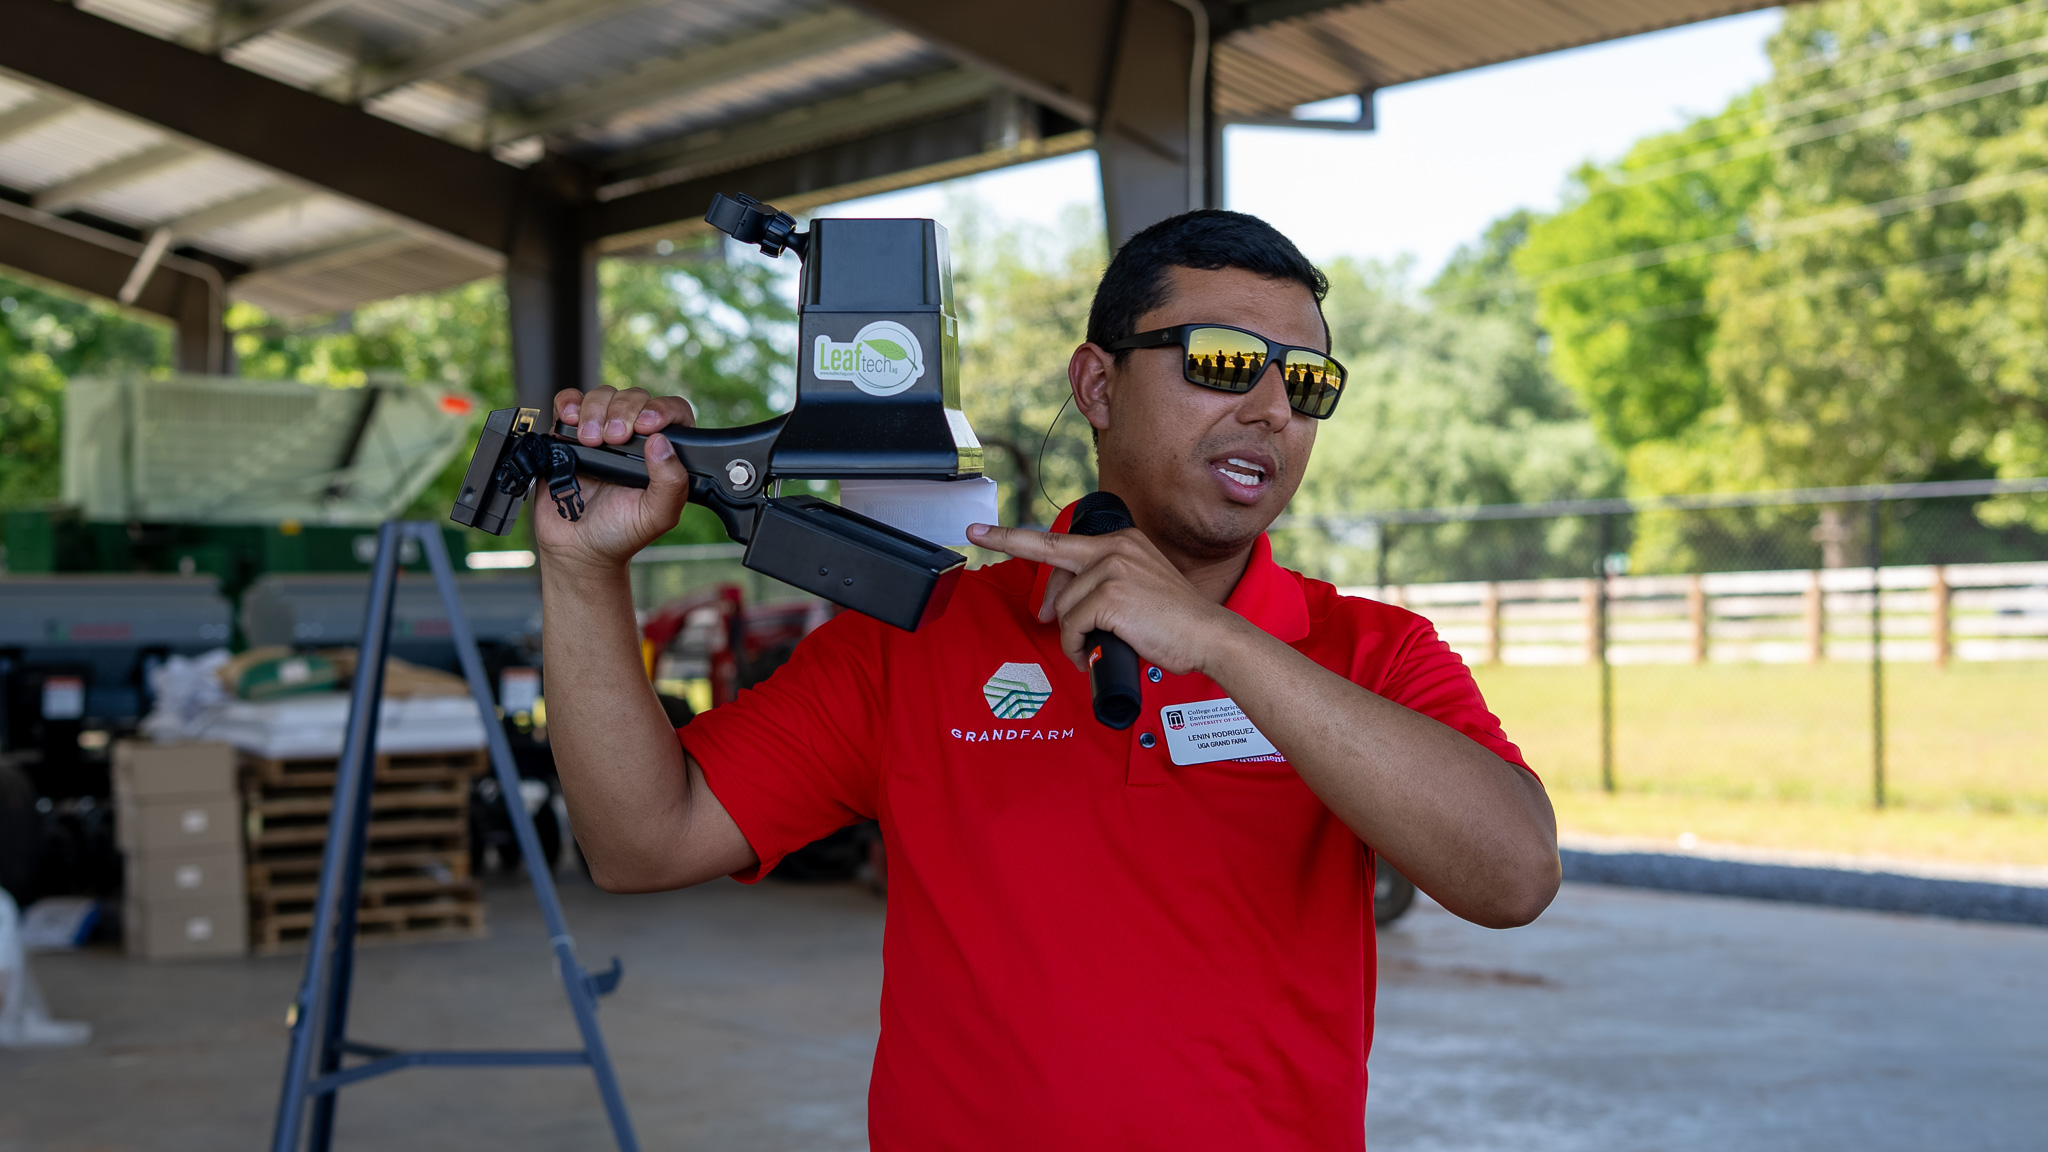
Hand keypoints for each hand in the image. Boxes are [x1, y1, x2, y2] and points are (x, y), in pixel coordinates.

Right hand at [534, 386, 696, 573]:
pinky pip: (569, 403)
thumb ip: (671, 483)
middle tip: (614, 439)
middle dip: (624, 413)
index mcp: (663, 453)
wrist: (577, 548)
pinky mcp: (569, 434)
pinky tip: (570, 422)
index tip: (648, 425)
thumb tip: (662, 443)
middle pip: (635, 398)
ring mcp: (601, 432)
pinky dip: (569, 403)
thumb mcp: (657, 515)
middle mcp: (635, 438)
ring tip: (591, 442)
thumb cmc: (621, 532)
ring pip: (603, 396)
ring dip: (595, 411)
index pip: (673, 413)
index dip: (662, 410)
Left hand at [966, 522, 1247, 676]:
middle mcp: (1114, 546)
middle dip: (1039, 592)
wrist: (1209, 636)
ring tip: (1099, 646)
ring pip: (1063, 608)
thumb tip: (1054, 609)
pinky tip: (1096, 654)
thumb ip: (1100, 585)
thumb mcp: (1137, 588)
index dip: (1011, 538)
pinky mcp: (1110, 595)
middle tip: (1056, 624)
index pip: (1057, 539)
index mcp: (1121, 541)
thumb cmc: (1174, 621)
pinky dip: (1078, 648)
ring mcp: (1112, 568)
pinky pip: (1072, 627)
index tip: (978, 532)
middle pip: (1049, 560)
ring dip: (1074, 636)